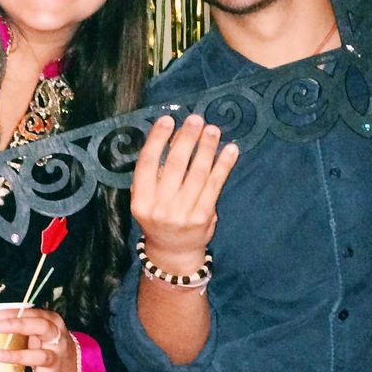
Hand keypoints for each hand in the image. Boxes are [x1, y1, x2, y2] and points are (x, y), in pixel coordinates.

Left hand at [0, 308, 77, 371]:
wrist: (74, 366)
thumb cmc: (51, 343)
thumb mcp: (45, 330)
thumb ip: (28, 323)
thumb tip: (1, 318)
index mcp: (54, 323)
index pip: (36, 314)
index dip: (17, 313)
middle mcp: (57, 339)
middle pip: (42, 328)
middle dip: (20, 325)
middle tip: (0, 326)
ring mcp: (55, 358)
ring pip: (40, 356)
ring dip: (19, 355)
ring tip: (0, 355)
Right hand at [131, 114, 238, 273]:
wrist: (173, 252)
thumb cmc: (158, 216)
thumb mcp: (146, 198)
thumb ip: (155, 173)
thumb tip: (174, 135)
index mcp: (140, 200)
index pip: (147, 163)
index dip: (157, 139)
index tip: (167, 119)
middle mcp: (160, 207)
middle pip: (175, 165)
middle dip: (187, 138)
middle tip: (196, 119)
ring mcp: (183, 213)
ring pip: (198, 173)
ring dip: (207, 147)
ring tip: (212, 129)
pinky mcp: (204, 216)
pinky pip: (215, 185)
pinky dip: (224, 165)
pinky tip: (231, 149)